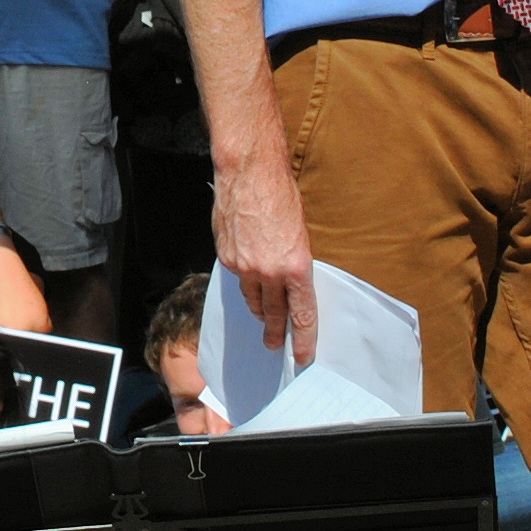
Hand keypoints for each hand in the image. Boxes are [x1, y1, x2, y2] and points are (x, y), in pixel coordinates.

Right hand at [211, 149, 316, 363]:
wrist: (249, 173)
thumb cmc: (281, 196)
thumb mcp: (301, 233)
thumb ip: (296, 262)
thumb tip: (291, 281)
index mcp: (297, 266)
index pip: (302, 315)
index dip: (304, 340)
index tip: (304, 356)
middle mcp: (270, 272)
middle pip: (275, 314)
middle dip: (277, 333)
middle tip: (277, 346)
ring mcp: (245, 266)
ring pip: (254, 300)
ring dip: (261, 310)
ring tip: (264, 317)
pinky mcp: (227, 257)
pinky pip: (238, 280)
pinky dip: (246, 283)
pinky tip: (249, 280)